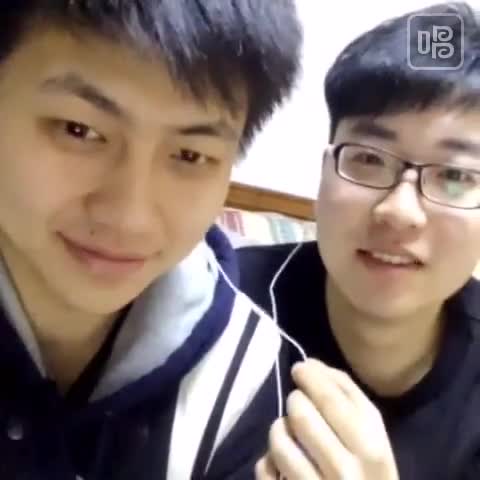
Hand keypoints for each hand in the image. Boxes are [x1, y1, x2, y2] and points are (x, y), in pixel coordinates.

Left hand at [255, 359, 398, 479]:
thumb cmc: (369, 475)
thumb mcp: (374, 438)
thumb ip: (349, 398)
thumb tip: (312, 364)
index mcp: (372, 447)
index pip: (331, 397)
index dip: (310, 376)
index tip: (300, 369)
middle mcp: (346, 469)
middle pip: (301, 412)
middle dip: (295, 399)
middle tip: (298, 401)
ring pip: (279, 438)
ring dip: (280, 429)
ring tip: (291, 434)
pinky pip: (265, 468)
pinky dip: (268, 460)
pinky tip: (282, 464)